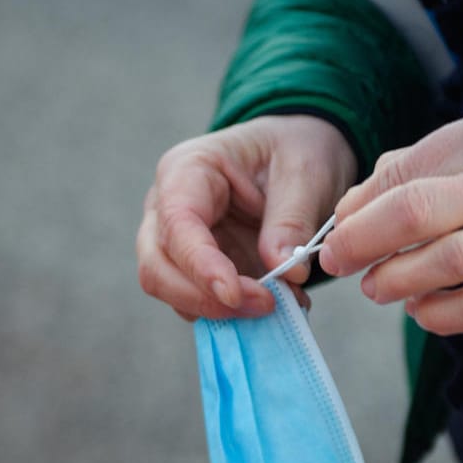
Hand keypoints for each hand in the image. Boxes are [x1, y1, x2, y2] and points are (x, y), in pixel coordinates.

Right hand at [137, 114, 357, 319]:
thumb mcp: (305, 172)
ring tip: (279, 305)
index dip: (200, 265)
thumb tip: (285, 271)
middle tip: (265, 306)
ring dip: (219, 310)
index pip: (177, 224)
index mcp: (187, 170)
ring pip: (170, 290)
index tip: (236, 295)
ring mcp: (176, 241)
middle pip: (157, 266)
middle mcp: (167, 207)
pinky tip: (274, 305)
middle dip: (204, 297)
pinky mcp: (195, 268)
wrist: (298, 153)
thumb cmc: (295, 149)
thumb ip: (291, 220)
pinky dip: (232, 313)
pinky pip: (198, 300)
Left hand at [316, 108, 462, 334]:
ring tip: (377, 288)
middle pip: (422, 212)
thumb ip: (419, 167)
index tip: (336, 234)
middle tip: (339, 262)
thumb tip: (351, 207)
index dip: (361, 210)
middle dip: (366, 241)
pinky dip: (443, 314)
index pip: (409, 175)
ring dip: (400, 279)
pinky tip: (421, 310)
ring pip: (452, 261)